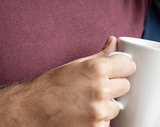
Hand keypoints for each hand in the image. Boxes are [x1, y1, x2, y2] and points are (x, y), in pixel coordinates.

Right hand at [14, 36, 135, 125]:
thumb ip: (100, 55)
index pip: (129, 65)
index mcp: (97, 69)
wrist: (30, 110)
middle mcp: (100, 90)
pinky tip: (83, 114)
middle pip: (126, 86)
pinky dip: (99, 120)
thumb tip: (114, 42)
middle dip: (114, 86)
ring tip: (87, 102)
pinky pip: (107, 122)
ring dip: (107, 105)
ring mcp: (99, 112)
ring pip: (117, 106)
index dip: (122, 67)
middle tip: (96, 88)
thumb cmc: (50, 86)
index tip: (117, 70)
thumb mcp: (75, 65)